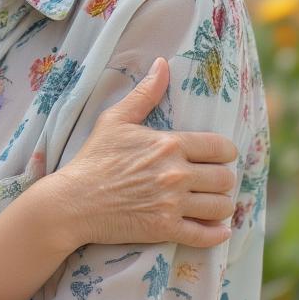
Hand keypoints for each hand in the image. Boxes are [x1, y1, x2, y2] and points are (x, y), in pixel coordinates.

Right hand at [53, 58, 237, 248]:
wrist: (73, 201)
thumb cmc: (93, 158)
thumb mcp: (115, 119)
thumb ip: (145, 93)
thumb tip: (162, 64)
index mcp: (168, 144)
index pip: (221, 148)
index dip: (224, 152)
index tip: (216, 157)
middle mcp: (176, 174)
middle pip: (225, 178)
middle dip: (222, 179)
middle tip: (210, 180)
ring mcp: (171, 204)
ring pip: (221, 207)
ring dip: (221, 205)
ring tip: (210, 202)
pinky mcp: (165, 229)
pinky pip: (207, 235)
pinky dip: (217, 234)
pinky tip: (217, 229)